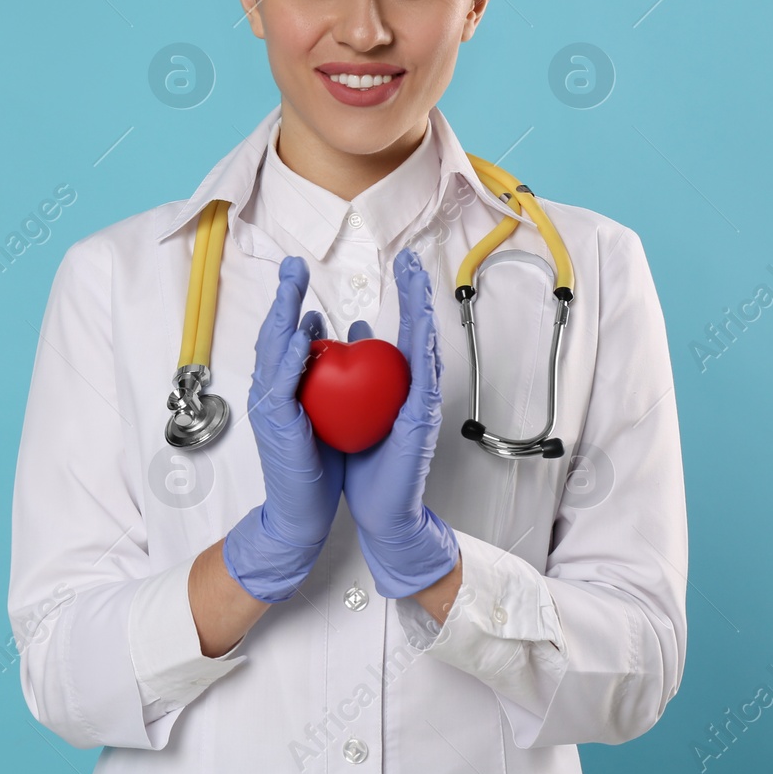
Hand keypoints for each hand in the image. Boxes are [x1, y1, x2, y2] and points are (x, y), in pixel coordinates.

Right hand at [222, 256, 344, 603]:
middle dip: (282, 297)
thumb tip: (344, 336)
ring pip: (271, 354)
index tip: (300, 274)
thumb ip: (330, 374)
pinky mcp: (275, 428)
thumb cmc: (318, 466)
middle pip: (272, 335)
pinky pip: (281, 387)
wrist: (302, 513)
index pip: (283, 336)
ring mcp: (268, 409)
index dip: (289, 303)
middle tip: (293, 266)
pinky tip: (302, 339)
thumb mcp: (327, 411)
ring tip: (292, 287)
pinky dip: (291, 361)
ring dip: (281, 317)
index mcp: (282, 387)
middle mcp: (269, 392)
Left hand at [342, 248, 458, 597]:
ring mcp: (421, 408)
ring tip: (420, 281)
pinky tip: (419, 333)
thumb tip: (347, 331)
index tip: (402, 266)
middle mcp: (413, 392)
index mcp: (396, 387)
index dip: (405, 299)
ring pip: (425, 352)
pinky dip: (420, 356)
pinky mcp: (419, 426)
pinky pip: (421, 385)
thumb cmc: (364, 463)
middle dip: (417, 295)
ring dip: (423, 315)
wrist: (379, 512)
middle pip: (418, 334)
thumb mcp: (351, 407)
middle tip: (413, 261)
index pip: (401, 333)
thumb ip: (352, 370)